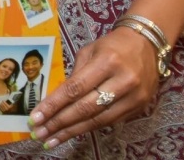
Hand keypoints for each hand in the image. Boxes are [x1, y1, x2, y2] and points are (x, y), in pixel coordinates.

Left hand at [28, 27, 158, 148]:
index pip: (75, 88)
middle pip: (86, 108)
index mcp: (107, 62)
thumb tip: (56, 98)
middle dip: (60, 123)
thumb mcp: (90, 50)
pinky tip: (73, 132)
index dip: (54, 104)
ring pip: (98, 120)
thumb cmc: (113, 45)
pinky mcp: (140, 108)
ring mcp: (134, 97)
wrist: (148, 44)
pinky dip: (89, 128)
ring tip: (52, 140)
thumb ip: (75, 73)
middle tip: (39, 133)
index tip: (35, 117)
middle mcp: (122, 81)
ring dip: (72, 132)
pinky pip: (110, 121)